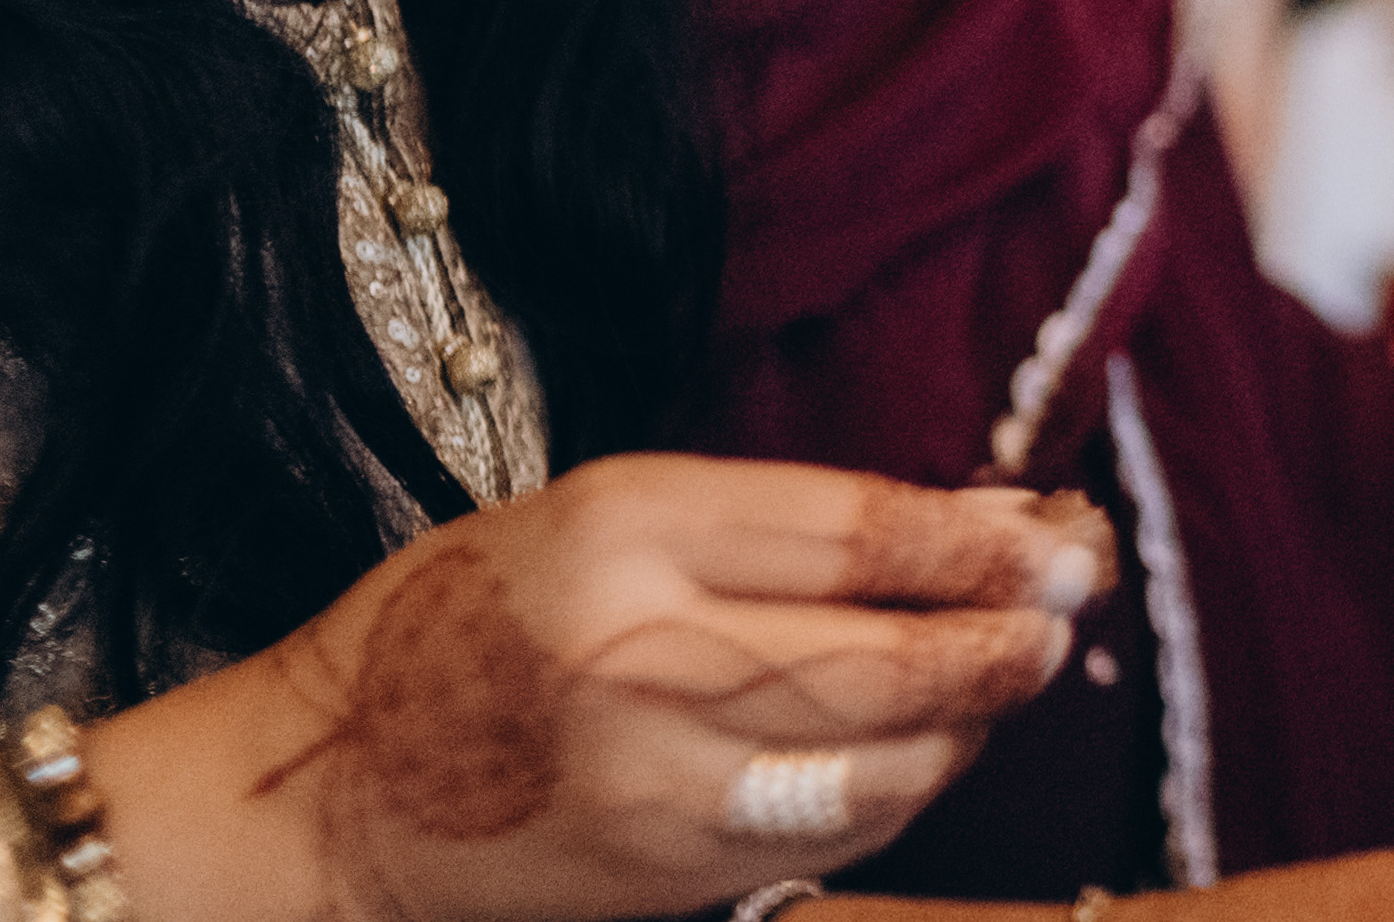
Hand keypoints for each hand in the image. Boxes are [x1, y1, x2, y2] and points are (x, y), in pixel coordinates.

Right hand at [87, 454, 1105, 921]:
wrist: (323, 796)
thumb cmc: (460, 623)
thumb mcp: (601, 515)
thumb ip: (777, 521)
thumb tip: (972, 519)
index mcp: (621, 531)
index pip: (850, 531)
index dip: (977, 539)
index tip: (1061, 532)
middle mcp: (641, 657)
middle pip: (882, 656)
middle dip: (1003, 636)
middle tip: (1071, 607)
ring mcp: (655, 783)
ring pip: (877, 764)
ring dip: (969, 722)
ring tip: (1007, 673)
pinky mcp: (665, 877)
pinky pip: (830, 836)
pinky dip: (900, 790)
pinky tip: (927, 749)